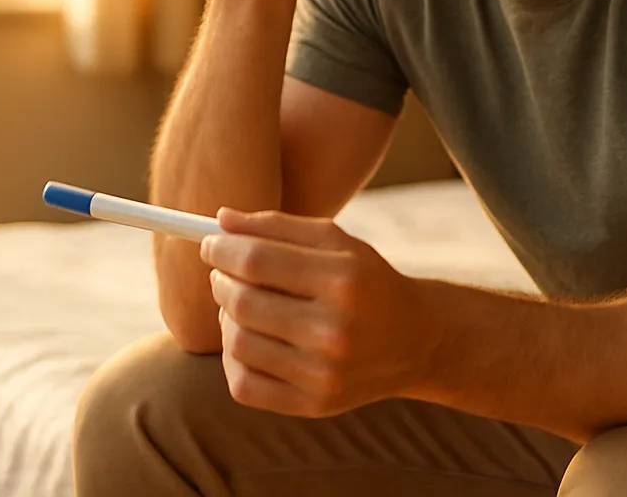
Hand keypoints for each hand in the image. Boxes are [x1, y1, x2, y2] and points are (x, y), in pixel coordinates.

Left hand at [199, 207, 439, 416]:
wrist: (415, 341)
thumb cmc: (366, 281)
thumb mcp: (337, 242)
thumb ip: (277, 227)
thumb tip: (219, 221)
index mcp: (344, 280)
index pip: (257, 261)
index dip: (222, 250)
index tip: (210, 244)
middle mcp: (335, 330)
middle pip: (242, 302)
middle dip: (221, 281)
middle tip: (225, 273)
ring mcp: (324, 374)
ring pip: (237, 342)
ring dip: (226, 318)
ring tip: (242, 305)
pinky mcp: (314, 405)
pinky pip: (243, 385)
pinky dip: (233, 359)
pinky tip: (249, 339)